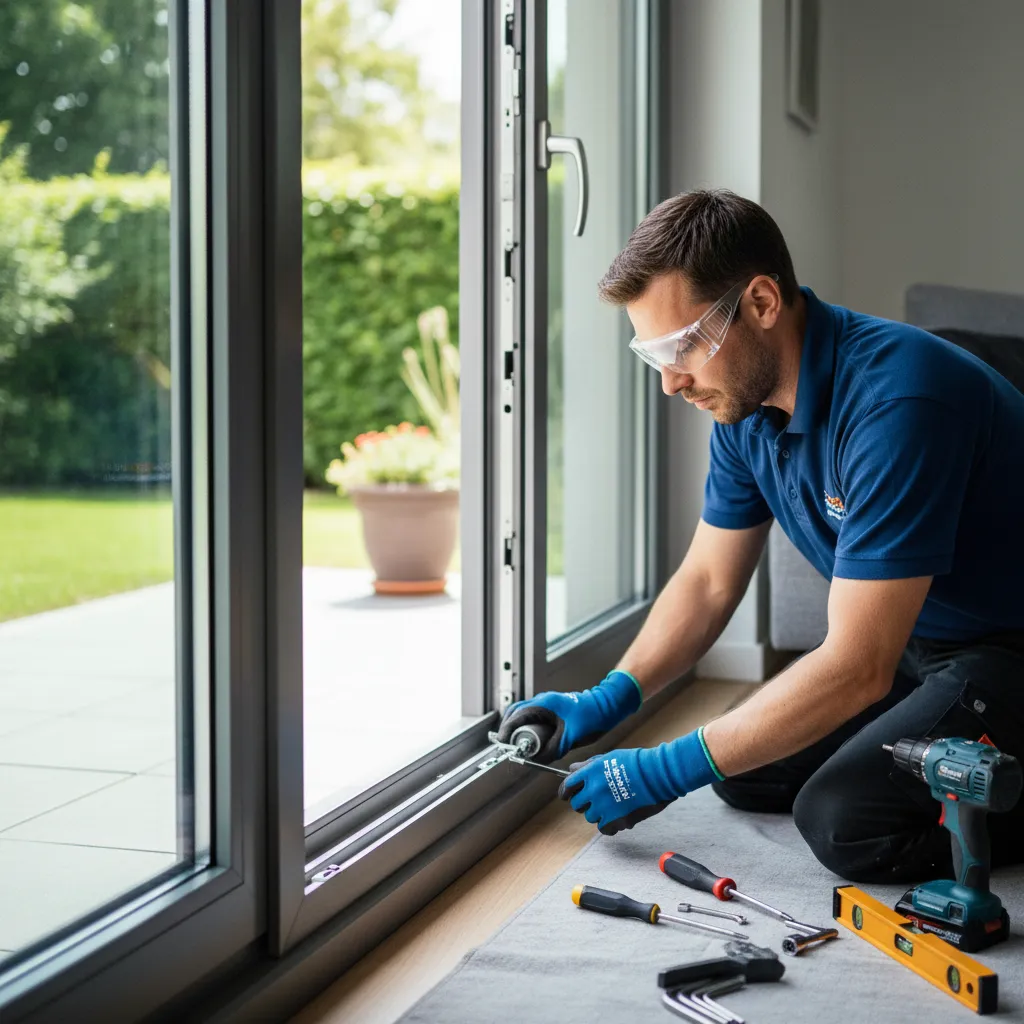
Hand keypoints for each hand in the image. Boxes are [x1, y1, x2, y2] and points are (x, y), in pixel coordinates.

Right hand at [496, 670, 642, 761]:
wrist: (607, 705)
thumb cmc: (592, 716)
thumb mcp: (571, 737)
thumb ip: (554, 749)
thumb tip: (538, 760)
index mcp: (544, 704)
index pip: (517, 715)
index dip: (507, 729)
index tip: (502, 742)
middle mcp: (543, 701)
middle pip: (516, 712)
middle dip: (509, 728)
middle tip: (506, 744)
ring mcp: (548, 704)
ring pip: (524, 713)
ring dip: (518, 727)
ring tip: (516, 743)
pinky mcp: (553, 709)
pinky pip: (534, 716)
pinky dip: (528, 726)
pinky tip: (532, 739)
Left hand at [557, 729, 721, 834]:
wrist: (659, 774)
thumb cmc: (637, 763)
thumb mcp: (609, 758)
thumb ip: (588, 766)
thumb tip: (572, 769)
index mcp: (591, 772)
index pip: (567, 786)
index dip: (565, 792)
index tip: (567, 795)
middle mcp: (594, 790)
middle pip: (577, 805)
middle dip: (584, 803)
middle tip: (596, 800)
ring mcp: (604, 806)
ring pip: (590, 817)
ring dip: (598, 813)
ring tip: (613, 805)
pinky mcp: (617, 820)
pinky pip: (604, 828)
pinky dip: (609, 825)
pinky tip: (617, 817)